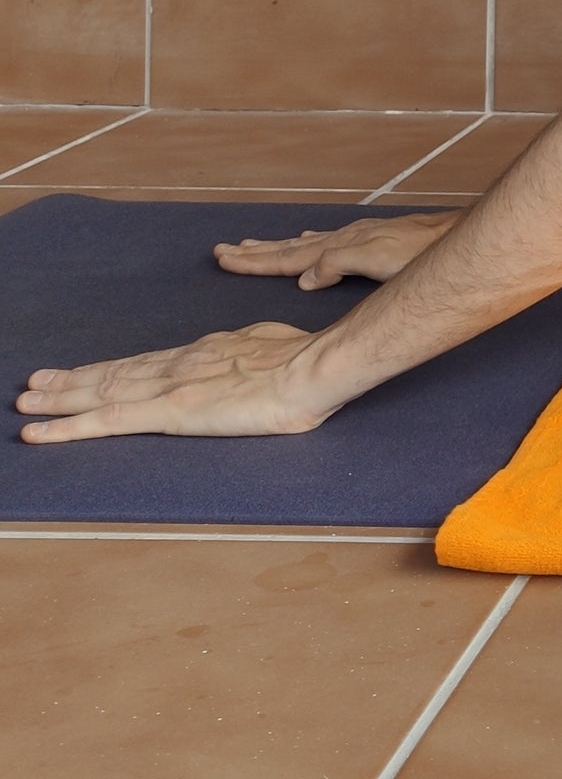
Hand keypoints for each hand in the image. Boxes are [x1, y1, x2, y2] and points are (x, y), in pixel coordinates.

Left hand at [16, 324, 335, 442]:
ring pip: (101, 392)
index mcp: (207, 351)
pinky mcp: (168, 411)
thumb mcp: (274, 348)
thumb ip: (253, 358)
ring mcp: (170, 386)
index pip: (147, 362)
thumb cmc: (307, 364)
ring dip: (59, 399)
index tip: (86, 371)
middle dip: (72, 380)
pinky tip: (39, 433)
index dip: (111, 367)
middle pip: (115, 372)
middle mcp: (179, 363)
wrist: (312, 369)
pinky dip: (67, 428)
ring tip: (27, 401)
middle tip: (35, 383)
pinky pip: (106, 421)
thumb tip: (254, 362)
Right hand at [214, 210, 459, 289]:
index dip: (256, 261)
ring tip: (255, 246)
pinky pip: (329, 242)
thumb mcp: (378, 260)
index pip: (289, 257)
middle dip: (258, 253)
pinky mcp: (372, 241)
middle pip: (292, 248)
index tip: (224, 258)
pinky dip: (311, 243)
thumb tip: (304, 278)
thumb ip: (340, 264)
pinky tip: (309, 240)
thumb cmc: (421, 251)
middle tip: (224, 251)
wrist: (453, 235)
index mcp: (339, 247)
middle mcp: (343, 240)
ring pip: (308, 244)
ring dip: (279, 247)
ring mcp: (357, 239)